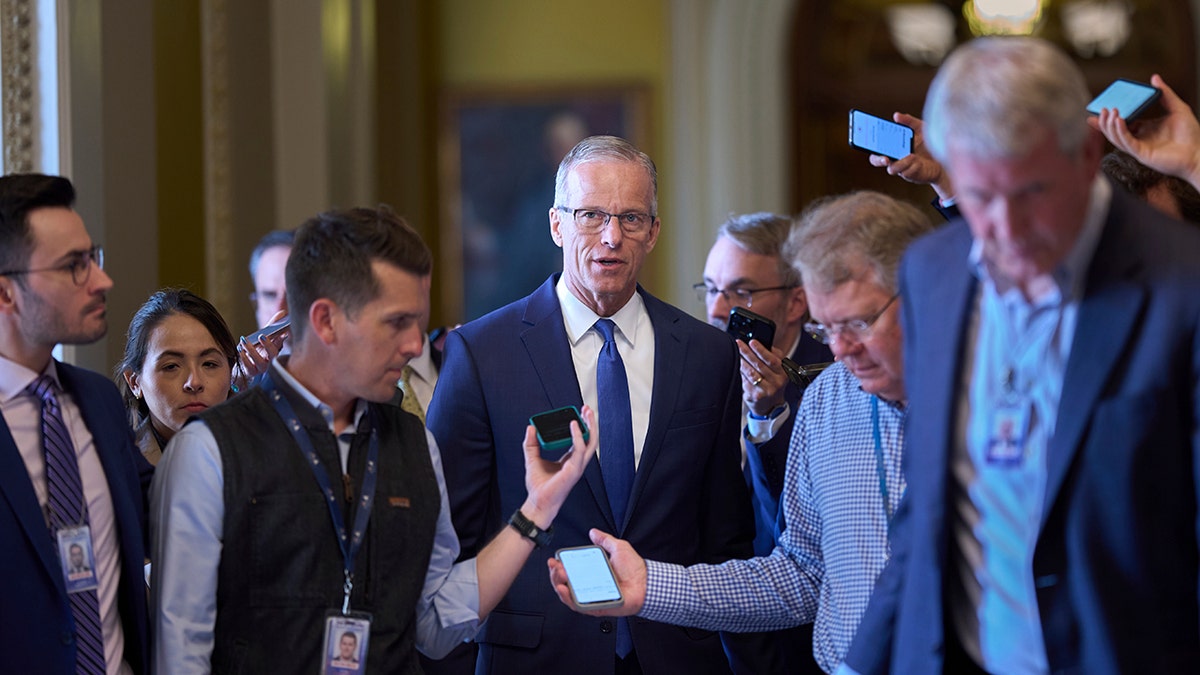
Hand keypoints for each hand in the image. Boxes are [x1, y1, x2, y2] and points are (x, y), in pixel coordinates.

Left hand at [233, 309, 288, 389]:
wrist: (246, 367)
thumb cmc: (257, 350)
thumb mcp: (264, 337)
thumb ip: (272, 325)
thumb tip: (282, 313)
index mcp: (274, 350)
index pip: (280, 344)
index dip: (281, 339)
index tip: (282, 333)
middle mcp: (270, 360)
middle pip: (273, 354)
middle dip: (269, 345)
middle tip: (262, 336)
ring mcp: (261, 367)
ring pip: (260, 361)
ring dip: (252, 350)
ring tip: (244, 341)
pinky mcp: (252, 372)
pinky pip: (249, 367)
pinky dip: (244, 358)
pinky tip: (240, 350)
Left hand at [519, 405, 596, 527]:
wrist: (537, 502)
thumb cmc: (538, 485)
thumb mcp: (532, 459)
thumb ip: (531, 443)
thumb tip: (531, 427)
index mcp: (570, 460)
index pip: (580, 440)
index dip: (581, 426)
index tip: (577, 413)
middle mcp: (577, 462)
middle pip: (590, 439)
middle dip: (590, 423)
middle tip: (586, 408)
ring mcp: (577, 466)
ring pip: (590, 443)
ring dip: (590, 426)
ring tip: (586, 413)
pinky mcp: (574, 470)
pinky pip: (579, 450)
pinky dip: (577, 437)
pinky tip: (573, 425)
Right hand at [548, 528, 645, 616]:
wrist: (646, 583)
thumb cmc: (635, 569)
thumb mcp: (618, 548)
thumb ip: (605, 539)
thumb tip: (594, 532)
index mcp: (592, 573)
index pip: (570, 571)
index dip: (559, 566)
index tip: (554, 560)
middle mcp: (589, 586)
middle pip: (564, 583)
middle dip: (555, 575)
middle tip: (556, 567)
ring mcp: (591, 597)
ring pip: (568, 595)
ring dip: (559, 585)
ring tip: (559, 575)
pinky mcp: (595, 607)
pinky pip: (578, 606)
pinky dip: (569, 599)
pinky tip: (564, 590)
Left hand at [738, 339, 786, 416]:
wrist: (771, 405)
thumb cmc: (774, 382)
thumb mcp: (779, 369)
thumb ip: (774, 355)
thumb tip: (761, 342)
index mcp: (784, 372)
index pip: (772, 359)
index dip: (761, 350)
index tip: (752, 342)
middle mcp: (777, 382)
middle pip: (759, 365)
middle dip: (747, 353)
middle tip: (739, 344)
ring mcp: (767, 390)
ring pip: (751, 373)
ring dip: (742, 362)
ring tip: (735, 354)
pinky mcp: (756, 396)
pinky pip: (745, 382)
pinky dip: (740, 373)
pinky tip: (736, 367)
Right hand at [869, 112, 953, 200]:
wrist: (947, 157)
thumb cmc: (931, 142)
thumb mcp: (921, 128)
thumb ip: (909, 122)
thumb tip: (896, 115)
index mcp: (894, 146)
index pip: (876, 147)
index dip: (870, 144)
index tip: (871, 140)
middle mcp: (895, 158)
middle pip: (876, 161)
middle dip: (878, 159)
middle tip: (886, 158)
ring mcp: (902, 168)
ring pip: (892, 169)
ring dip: (901, 162)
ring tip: (912, 155)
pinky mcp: (911, 175)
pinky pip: (906, 173)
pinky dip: (913, 166)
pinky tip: (920, 162)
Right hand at [1092, 74, 1199, 190]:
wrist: (1198, 152)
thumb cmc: (1191, 134)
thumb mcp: (1178, 108)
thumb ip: (1165, 94)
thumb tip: (1155, 78)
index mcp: (1145, 129)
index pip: (1123, 122)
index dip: (1110, 117)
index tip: (1101, 108)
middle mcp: (1139, 139)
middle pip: (1115, 131)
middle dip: (1105, 121)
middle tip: (1101, 110)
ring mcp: (1139, 147)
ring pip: (1116, 137)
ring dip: (1110, 125)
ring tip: (1109, 112)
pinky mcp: (1141, 154)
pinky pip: (1126, 142)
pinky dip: (1120, 131)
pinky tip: (1119, 120)